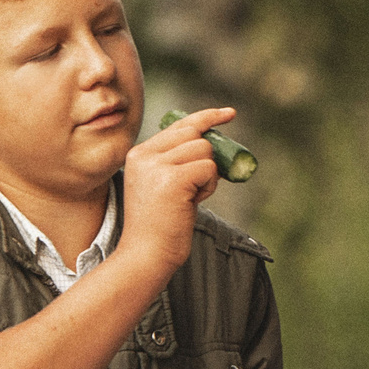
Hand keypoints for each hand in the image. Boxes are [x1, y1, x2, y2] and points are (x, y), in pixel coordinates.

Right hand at [116, 107, 230, 274]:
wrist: (145, 255)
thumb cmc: (159, 226)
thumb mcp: (161, 186)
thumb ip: (177, 162)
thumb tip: (210, 144)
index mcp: (139, 154)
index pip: (179, 125)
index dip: (207, 117)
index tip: (229, 113)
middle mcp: (145, 155)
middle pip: (195, 135)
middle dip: (207, 157)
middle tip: (199, 185)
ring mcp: (157, 166)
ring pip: (204, 150)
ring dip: (208, 175)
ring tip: (190, 198)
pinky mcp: (173, 180)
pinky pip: (209, 168)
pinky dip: (209, 186)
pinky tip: (193, 202)